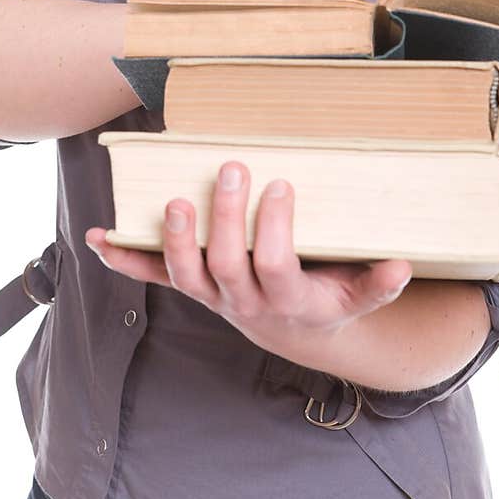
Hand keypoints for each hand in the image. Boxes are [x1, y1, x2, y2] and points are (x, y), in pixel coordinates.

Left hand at [84, 159, 412, 355]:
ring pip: (183, 274)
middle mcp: (242, 302)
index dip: (274, 229)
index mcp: (287, 301)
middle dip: (226, 217)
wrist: (292, 331)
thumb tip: (403, 266)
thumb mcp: (357, 297)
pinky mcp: (190, 286)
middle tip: (233, 167)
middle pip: (225, 264)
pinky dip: (122, 259)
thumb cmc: (327, 301)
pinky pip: (151, 276)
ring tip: (174, 200)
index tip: (281, 185)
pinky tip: (95, 238)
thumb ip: (377, 284)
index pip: (275, 266)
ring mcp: (211, 295)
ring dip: (173, 238)